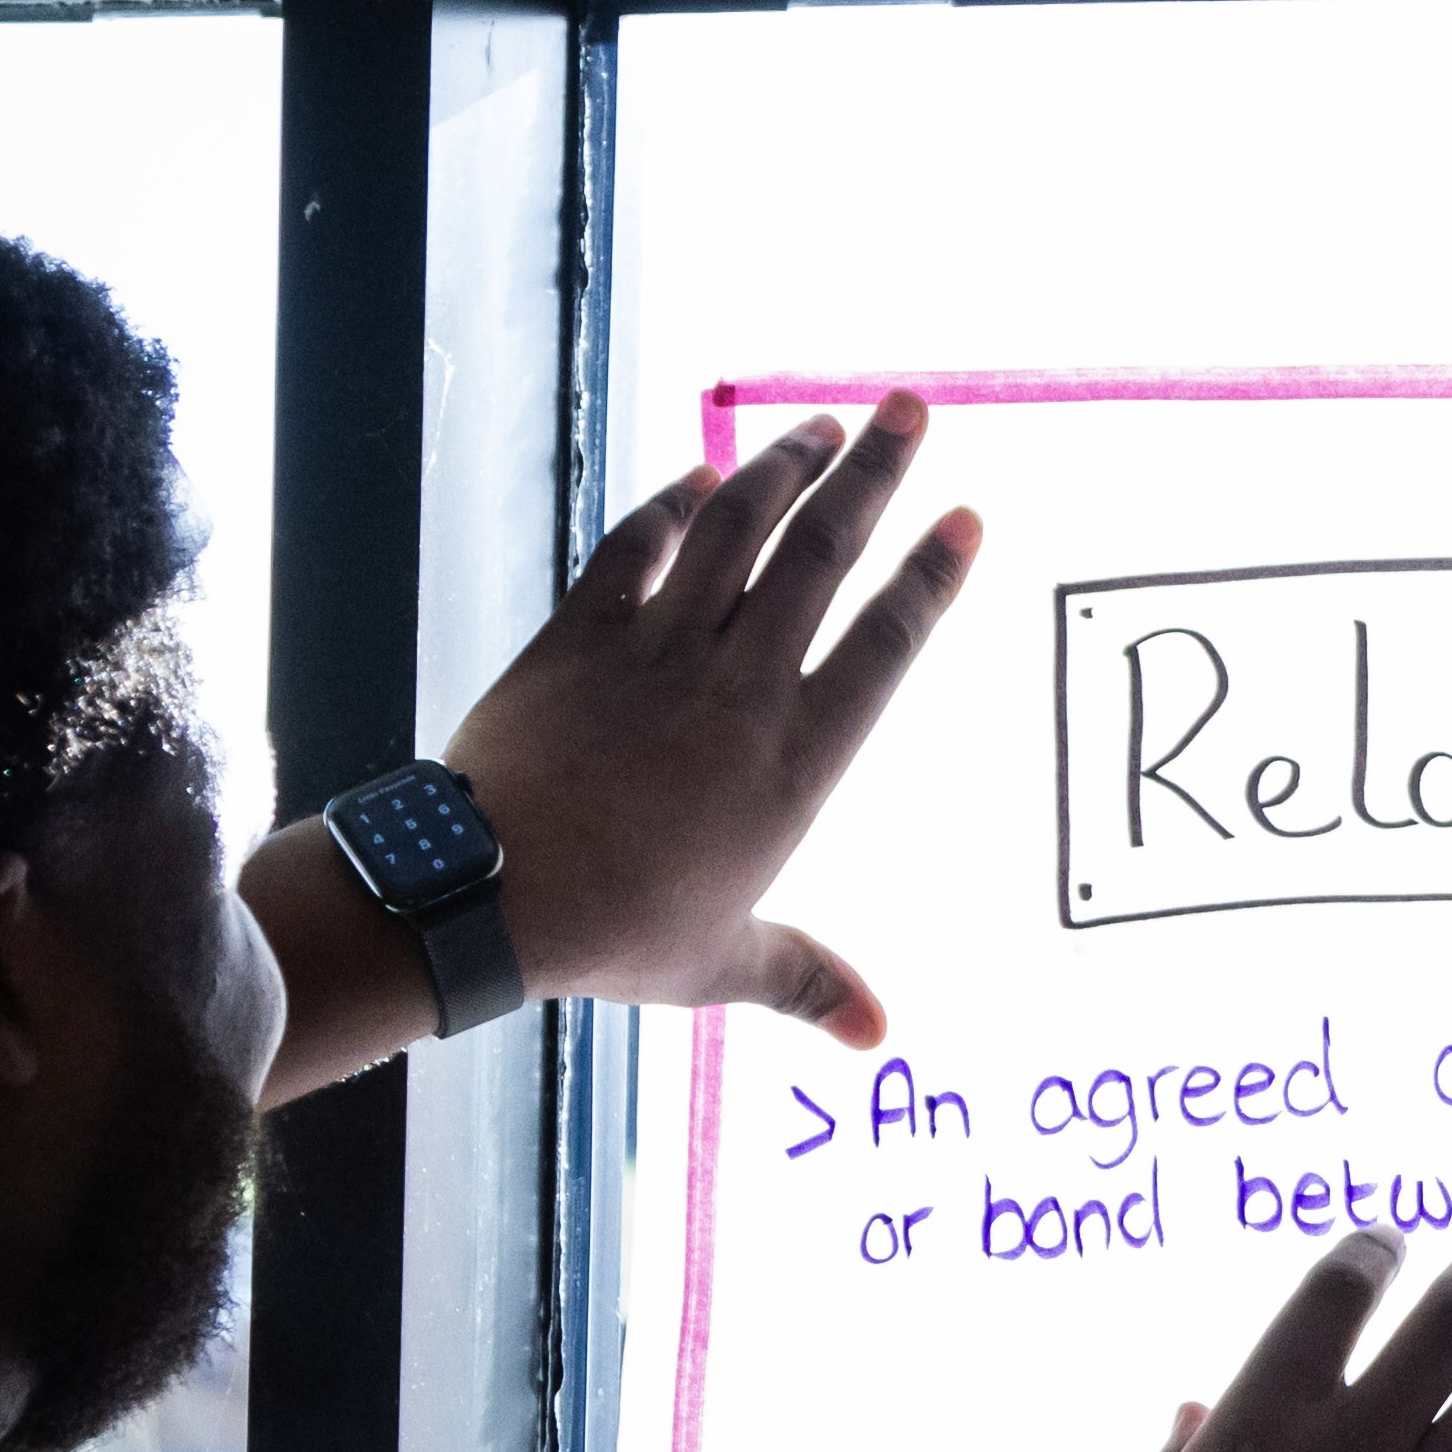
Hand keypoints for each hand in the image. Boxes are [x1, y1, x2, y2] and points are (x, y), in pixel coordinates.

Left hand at [441, 388, 976, 1039]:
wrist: (485, 895)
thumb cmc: (614, 933)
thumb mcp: (722, 963)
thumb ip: (808, 981)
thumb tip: (883, 1040)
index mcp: (796, 759)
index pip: (887, 643)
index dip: (931, 574)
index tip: (967, 517)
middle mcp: (742, 683)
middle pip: (824, 553)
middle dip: (874, 472)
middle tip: (909, 411)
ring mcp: (660, 649)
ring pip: (738, 528)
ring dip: (783, 466)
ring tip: (821, 425)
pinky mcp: (581, 634)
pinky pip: (635, 546)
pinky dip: (671, 503)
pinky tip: (700, 475)